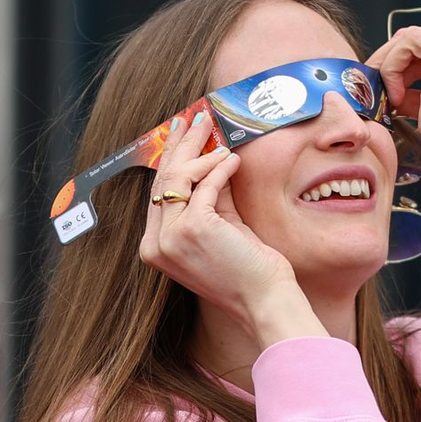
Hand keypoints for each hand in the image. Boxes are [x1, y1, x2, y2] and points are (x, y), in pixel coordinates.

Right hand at [138, 114, 317, 346]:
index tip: (180, 136)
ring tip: (215, 133)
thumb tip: (210, 161)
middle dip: (180, 145)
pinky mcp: (194, 227)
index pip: (157, 194)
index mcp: (156, 248)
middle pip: (163, 180)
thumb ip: (209, 201)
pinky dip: (220, 168)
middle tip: (194, 119)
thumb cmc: (247, 272)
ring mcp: (172, 237)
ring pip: (179, 177)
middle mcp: (156, 245)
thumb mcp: (219, 232)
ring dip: (199, 150)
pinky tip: (233, 160)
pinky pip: (205, 185)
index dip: (169, 161)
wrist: (264, 302)